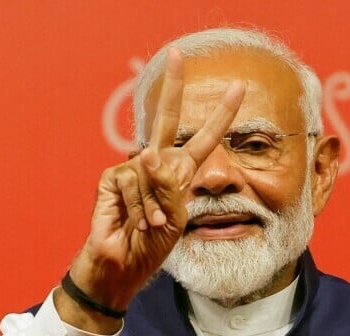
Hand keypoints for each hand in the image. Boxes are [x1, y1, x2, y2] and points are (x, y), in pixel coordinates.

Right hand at [64, 47, 244, 322]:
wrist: (123, 269)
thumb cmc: (152, 248)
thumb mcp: (175, 219)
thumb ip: (169, 186)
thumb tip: (148, 152)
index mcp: (180, 175)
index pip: (203, 139)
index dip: (220, 115)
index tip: (239, 88)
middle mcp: (156, 167)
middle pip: (165, 121)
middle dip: (173, 87)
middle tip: (177, 53)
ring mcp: (132, 171)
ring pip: (149, 170)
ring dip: (153, 206)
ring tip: (149, 227)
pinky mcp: (110, 180)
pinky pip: (130, 181)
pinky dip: (136, 205)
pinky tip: (133, 222)